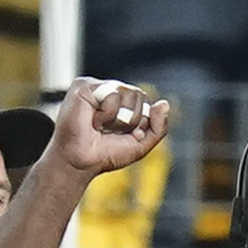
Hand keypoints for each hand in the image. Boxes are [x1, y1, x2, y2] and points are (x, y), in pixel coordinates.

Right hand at [49, 77, 173, 178]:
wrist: (82, 161)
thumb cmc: (106, 154)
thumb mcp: (142, 144)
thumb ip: (159, 127)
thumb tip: (165, 104)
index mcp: (124, 103)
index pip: (147, 102)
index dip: (141, 122)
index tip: (126, 134)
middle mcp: (111, 92)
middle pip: (140, 95)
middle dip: (131, 120)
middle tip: (111, 131)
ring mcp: (98, 87)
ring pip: (128, 92)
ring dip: (118, 118)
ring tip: (101, 126)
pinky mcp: (84, 86)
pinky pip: (112, 94)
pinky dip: (107, 113)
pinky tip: (93, 120)